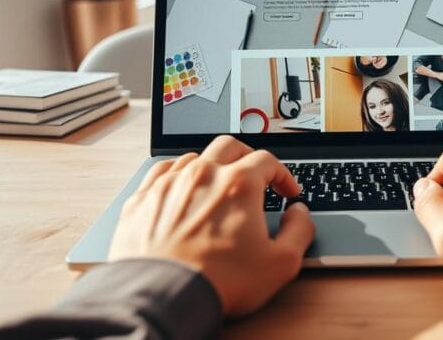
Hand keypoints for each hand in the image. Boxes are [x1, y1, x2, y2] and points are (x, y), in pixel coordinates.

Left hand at [108, 136, 314, 315]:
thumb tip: (300, 214)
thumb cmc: (217, 281)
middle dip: (247, 158)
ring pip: (194, 157)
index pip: (267, 161)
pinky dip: (176, 175)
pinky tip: (181, 190)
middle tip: (254, 176)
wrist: (162, 296)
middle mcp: (203, 175)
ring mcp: (169, 184)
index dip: (282, 175)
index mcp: (239, 184)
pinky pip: (161, 171)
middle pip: (230, 146)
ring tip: (217, 187)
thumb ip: (299, 231)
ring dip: (211, 166)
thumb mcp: (280, 263)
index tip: (285, 191)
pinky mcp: (143, 199)